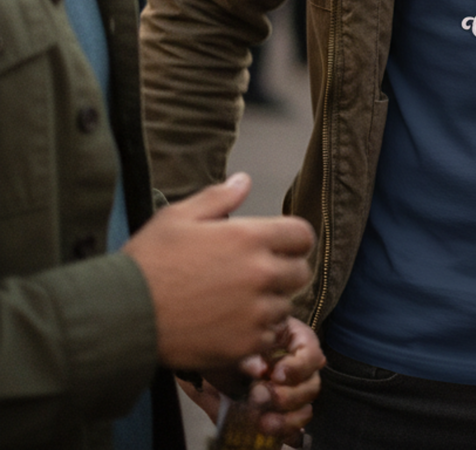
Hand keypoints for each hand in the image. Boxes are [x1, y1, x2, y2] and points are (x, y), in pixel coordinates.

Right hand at [123, 173, 313, 370]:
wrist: (123, 315)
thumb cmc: (148, 263)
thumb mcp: (179, 216)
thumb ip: (219, 197)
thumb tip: (244, 181)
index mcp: (250, 237)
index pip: (302, 235)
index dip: (293, 240)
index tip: (279, 246)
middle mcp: (260, 273)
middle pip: (300, 272)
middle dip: (284, 270)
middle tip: (258, 275)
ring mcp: (254, 312)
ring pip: (286, 305)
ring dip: (271, 303)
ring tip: (241, 301)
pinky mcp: (244, 345)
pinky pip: (269, 336)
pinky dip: (258, 332)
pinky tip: (234, 325)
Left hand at [179, 320, 322, 445]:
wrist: (210, 366)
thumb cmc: (229, 347)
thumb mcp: (238, 344)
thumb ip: (250, 356)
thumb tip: (260, 371)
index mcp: (295, 342)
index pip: (311, 355)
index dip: (298, 367)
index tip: (275, 375)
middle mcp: (299, 369)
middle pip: (312, 385)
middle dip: (288, 396)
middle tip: (260, 397)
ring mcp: (293, 394)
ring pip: (305, 411)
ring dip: (286, 420)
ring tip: (263, 423)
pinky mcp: (282, 416)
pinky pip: (295, 431)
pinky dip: (284, 434)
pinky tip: (267, 431)